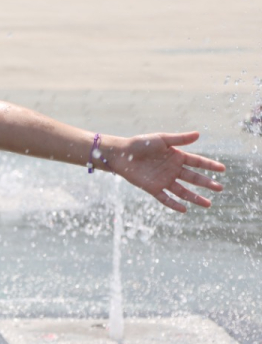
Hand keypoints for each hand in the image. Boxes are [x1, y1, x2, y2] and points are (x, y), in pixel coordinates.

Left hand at [106, 132, 224, 212]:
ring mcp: (163, 180)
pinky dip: (174, 204)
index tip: (223, 169)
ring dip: (195, 197)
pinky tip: (184, 209)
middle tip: (220, 188)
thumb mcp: (161, 139)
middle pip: (193, 178)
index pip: (197, 162)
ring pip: (183, 191)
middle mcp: (172, 169)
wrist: (120, 153)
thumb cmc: (140, 143)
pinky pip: (165, 198)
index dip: (210, 165)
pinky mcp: (152, 188)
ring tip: (208, 204)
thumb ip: (179, 139)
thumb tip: (198, 134)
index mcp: (176, 157)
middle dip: (207, 183)